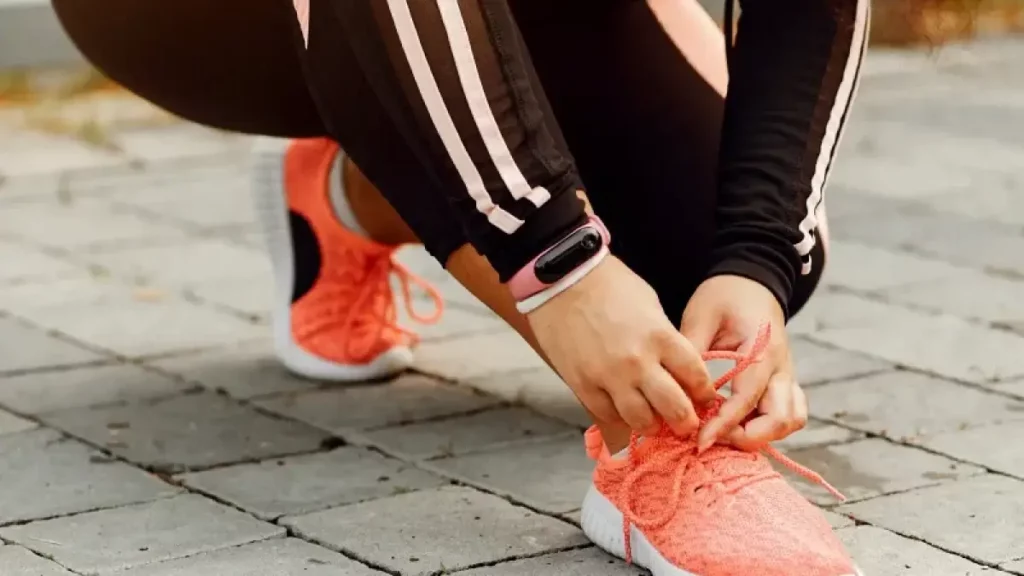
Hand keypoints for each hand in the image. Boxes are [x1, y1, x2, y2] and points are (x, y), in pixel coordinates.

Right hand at [526, 256, 714, 436]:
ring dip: (652, 424)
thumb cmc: (609, 285)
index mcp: (661, 337)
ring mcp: (609, 377)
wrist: (562, 280)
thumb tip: (675, 367)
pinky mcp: (583, 385)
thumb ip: (665, 339)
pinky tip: (623, 410)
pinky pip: (608, 415)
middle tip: (686, 423)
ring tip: (654, 420)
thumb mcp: (650, 305)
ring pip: (641, 421)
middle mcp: (638, 362)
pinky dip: (619, 417)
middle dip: (686, 421)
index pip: (696, 378)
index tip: (703, 397)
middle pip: (675, 409)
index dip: (704, 393)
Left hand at [680, 274, 806, 451]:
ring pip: (792, 421)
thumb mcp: (701, 316)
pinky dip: (770, 427)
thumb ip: (692, 352)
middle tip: (712, 437)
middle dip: (747, 437)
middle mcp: (782, 367)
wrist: (750, 283)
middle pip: (781, 419)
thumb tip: (676, 391)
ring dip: (762, 435)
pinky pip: (790, 414)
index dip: (723, 425)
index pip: (747, 400)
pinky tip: (740, 424)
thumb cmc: (723, 296)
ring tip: (725, 432)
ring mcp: (787, 376)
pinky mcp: (785, 383)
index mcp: (762, 350)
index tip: (699, 441)